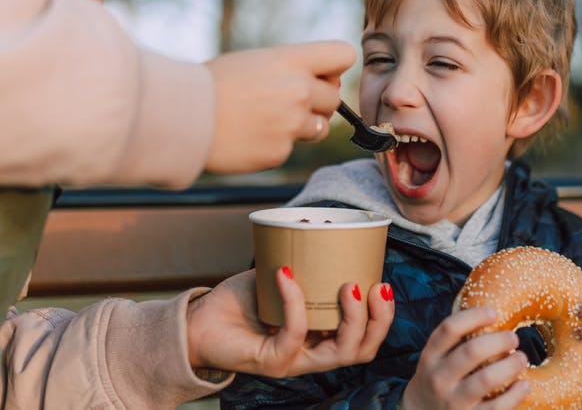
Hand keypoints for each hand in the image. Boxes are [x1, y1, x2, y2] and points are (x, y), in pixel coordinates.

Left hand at [186, 268, 393, 377]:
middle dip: (379, 320)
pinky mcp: (273, 361)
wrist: (199, 321)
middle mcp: (313, 354)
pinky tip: (287, 274)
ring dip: (352, 319)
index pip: (365, 338)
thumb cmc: (240, 301)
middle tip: (375, 286)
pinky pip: (295, 333)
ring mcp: (295, 360)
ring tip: (349, 286)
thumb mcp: (280, 276)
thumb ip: (301, 258)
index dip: (382, 316)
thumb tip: (319, 221)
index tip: (382, 282)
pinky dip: (295, 301)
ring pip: (341, 353)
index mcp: (322, 337)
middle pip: (362, 350)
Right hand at [204, 40, 354, 173]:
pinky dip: (276, 144)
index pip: (343, 55)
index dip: (334, 67)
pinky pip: (292, 147)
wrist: (182, 116)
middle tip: (284, 102)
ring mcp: (291, 123)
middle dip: (317, 102)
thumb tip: (328, 83)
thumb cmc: (215, 84)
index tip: (320, 74)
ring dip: (303, 125)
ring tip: (268, 119)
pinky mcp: (280, 151)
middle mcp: (297, 90)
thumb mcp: (256, 60)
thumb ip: (293, 68)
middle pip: (335, 97)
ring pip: (321, 127)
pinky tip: (251, 135)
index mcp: (290, 60)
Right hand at [401, 307, 529, 409]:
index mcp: (431, 357)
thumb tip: (492, 314)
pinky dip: (515, 394)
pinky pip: (496, 407)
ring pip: (486, 379)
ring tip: (522, 358)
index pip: (449, 329)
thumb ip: (455, 341)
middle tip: (514, 338)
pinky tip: (524, 384)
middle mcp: (439, 378)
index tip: (494, 312)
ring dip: (511, 365)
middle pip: (471, 351)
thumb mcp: (436, 358)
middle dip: (499, 340)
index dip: (474, 316)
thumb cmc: (438, 379)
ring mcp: (453, 401)